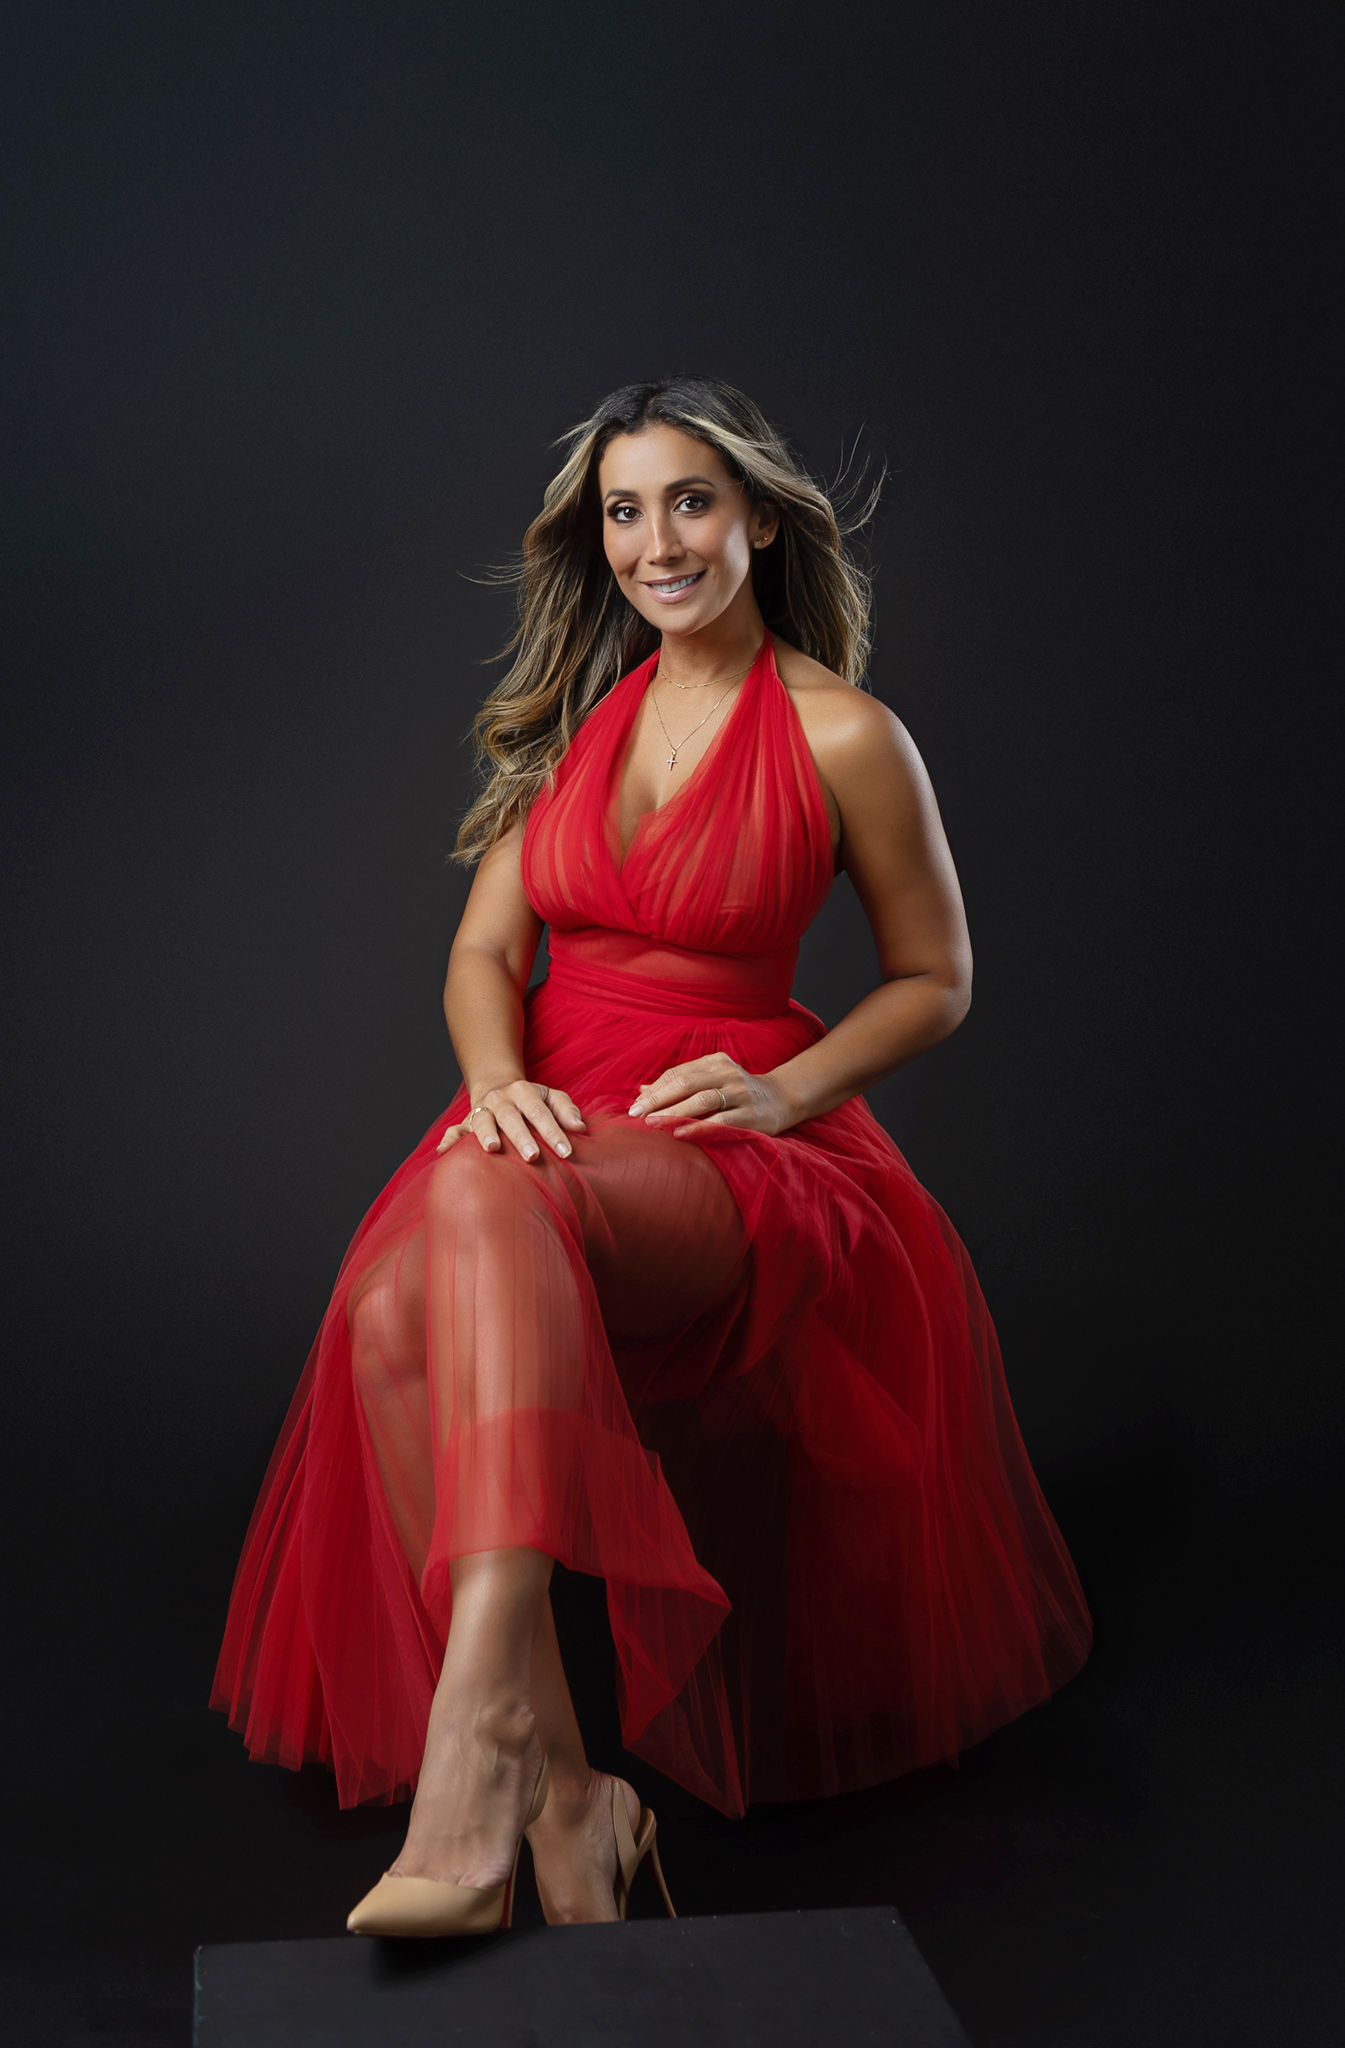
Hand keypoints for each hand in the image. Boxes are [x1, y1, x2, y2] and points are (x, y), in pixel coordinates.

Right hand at [436, 1081, 585, 1161]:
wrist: (497, 1087)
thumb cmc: (531, 1099)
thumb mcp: (551, 1097)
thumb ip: (566, 1110)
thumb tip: (580, 1128)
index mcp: (524, 1092)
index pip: (540, 1112)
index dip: (553, 1132)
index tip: (566, 1152)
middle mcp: (500, 1099)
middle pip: (510, 1117)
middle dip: (521, 1136)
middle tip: (533, 1156)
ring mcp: (481, 1110)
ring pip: (481, 1120)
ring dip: (486, 1134)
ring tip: (492, 1148)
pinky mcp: (466, 1122)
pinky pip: (455, 1130)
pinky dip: (448, 1140)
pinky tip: (443, 1152)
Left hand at [629, 1054, 793, 1136]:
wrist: (783, 1099)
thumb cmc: (738, 1092)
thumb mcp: (711, 1081)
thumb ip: (680, 1084)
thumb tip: (643, 1091)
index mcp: (714, 1062)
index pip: (678, 1073)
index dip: (655, 1090)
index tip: (634, 1106)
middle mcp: (726, 1073)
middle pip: (685, 1083)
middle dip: (658, 1100)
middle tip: (635, 1114)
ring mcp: (740, 1093)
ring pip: (701, 1100)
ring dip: (673, 1112)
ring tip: (652, 1123)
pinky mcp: (750, 1114)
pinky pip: (720, 1120)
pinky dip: (698, 1126)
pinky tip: (680, 1133)